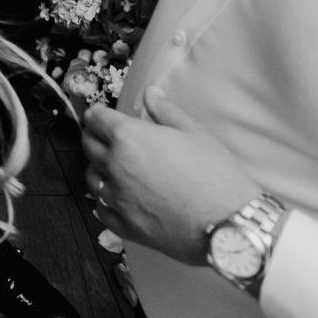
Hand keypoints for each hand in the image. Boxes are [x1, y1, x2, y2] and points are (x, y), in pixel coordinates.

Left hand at [81, 98, 260, 265]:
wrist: (228, 222)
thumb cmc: (215, 173)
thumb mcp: (194, 132)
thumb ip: (165, 110)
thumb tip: (150, 92)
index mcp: (128, 138)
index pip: (97, 119)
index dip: (98, 114)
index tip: (102, 116)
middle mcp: (115, 166)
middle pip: (89, 146)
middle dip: (94, 137)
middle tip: (105, 137)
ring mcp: (117, 198)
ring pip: (91, 178)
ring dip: (98, 169)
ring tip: (112, 167)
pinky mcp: (124, 226)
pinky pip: (101, 210)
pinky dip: (104, 201)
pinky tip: (116, 198)